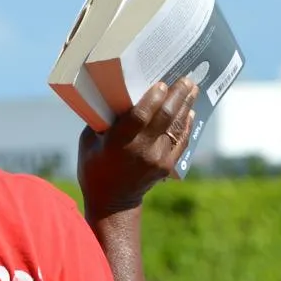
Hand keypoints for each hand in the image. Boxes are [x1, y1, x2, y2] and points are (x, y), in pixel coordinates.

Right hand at [77, 77, 197, 215]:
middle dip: (177, 95)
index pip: (140, 116)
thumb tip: (114, 95)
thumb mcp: (88, 142)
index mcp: (118, 143)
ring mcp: (157, 159)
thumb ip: (103, 120)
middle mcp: (140, 150)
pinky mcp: (167, 165)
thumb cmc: (95, 166)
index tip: (161, 83)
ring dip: (185, 105)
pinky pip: (181, 141)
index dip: (153, 98)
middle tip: (185, 78)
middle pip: (164, 117)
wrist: (112, 202)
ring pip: (175, 127)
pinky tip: (189, 111)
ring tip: (192, 88)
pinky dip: (186, 125)